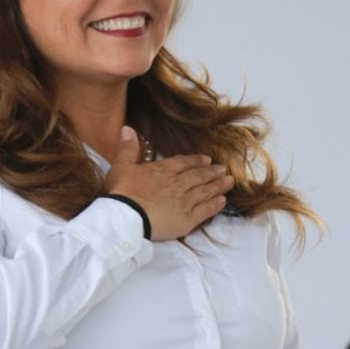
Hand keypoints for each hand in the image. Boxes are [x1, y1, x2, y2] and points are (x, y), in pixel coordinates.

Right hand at [105, 126, 234, 240]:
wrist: (126, 217)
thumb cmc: (121, 192)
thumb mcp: (120, 166)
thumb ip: (127, 148)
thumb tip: (127, 128)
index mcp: (162, 171)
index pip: (183, 163)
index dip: (195, 161)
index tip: (206, 159)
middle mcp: (177, 184)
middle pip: (198, 176)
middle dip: (211, 172)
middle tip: (223, 169)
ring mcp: (184, 202)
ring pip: (205, 191)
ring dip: (217, 185)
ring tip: (229, 181)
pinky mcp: (187, 220)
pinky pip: (205, 210)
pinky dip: (214, 205)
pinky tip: (222, 200)